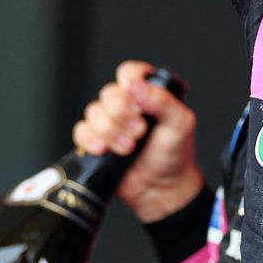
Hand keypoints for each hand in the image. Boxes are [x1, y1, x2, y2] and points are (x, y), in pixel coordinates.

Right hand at [72, 60, 200, 222]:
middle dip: (121, 114)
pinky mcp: (96, 141)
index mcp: (148, 94)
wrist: (162, 190)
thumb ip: (162, 101)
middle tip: (139, 131)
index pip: (130, 72)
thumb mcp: (180, 124)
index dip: (128, 80)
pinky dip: (91, 139)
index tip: (133, 93)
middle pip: (108, 93)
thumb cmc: (175, 156)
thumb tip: (136, 86)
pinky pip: (81, 131)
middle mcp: (127, 105)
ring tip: (128, 148)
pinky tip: (104, 150)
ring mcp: (110, 123)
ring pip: (93, 112)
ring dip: (109, 131)